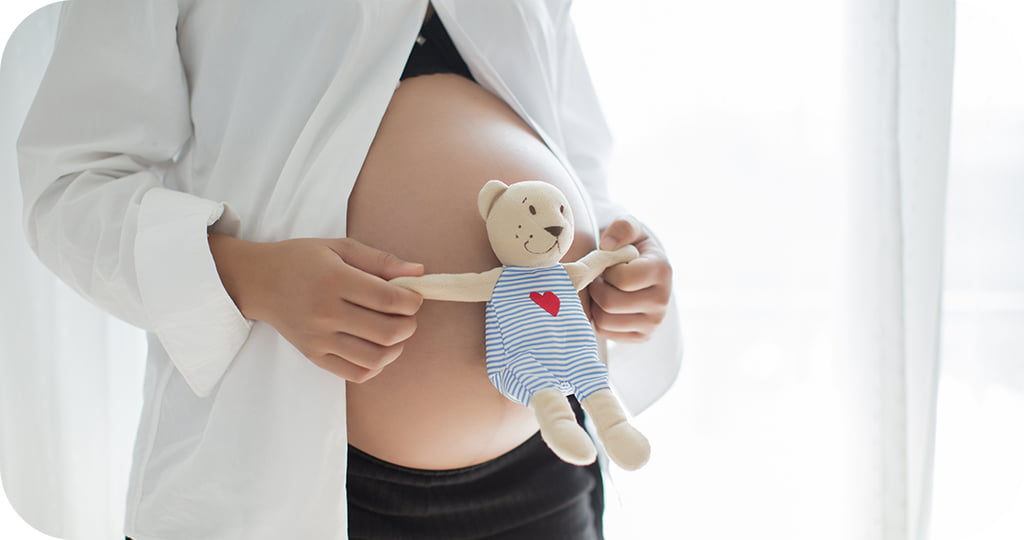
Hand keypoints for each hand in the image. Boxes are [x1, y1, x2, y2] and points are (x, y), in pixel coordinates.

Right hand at [210, 234, 423, 381]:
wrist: (258, 282)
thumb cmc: (301, 260)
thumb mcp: (340, 248)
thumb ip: (381, 260)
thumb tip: (420, 272)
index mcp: (334, 280)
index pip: (389, 299)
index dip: (412, 300)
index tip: (413, 296)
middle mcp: (326, 313)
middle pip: (388, 332)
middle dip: (409, 324)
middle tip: (406, 314)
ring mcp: (319, 339)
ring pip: (376, 358)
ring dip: (397, 347)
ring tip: (394, 331)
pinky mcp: (314, 356)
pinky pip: (356, 373)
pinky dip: (376, 365)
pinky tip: (375, 347)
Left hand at [589, 217, 671, 341]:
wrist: (643, 270)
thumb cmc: (632, 247)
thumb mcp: (630, 229)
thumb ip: (622, 227)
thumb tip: (607, 245)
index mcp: (662, 271)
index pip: (623, 280)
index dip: (607, 271)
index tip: (608, 265)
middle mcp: (662, 301)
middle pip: (610, 303)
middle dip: (597, 288)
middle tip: (599, 279)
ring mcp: (654, 322)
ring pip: (605, 321)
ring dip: (595, 304)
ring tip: (603, 290)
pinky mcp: (643, 336)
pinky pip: (606, 332)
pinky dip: (599, 319)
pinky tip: (606, 305)